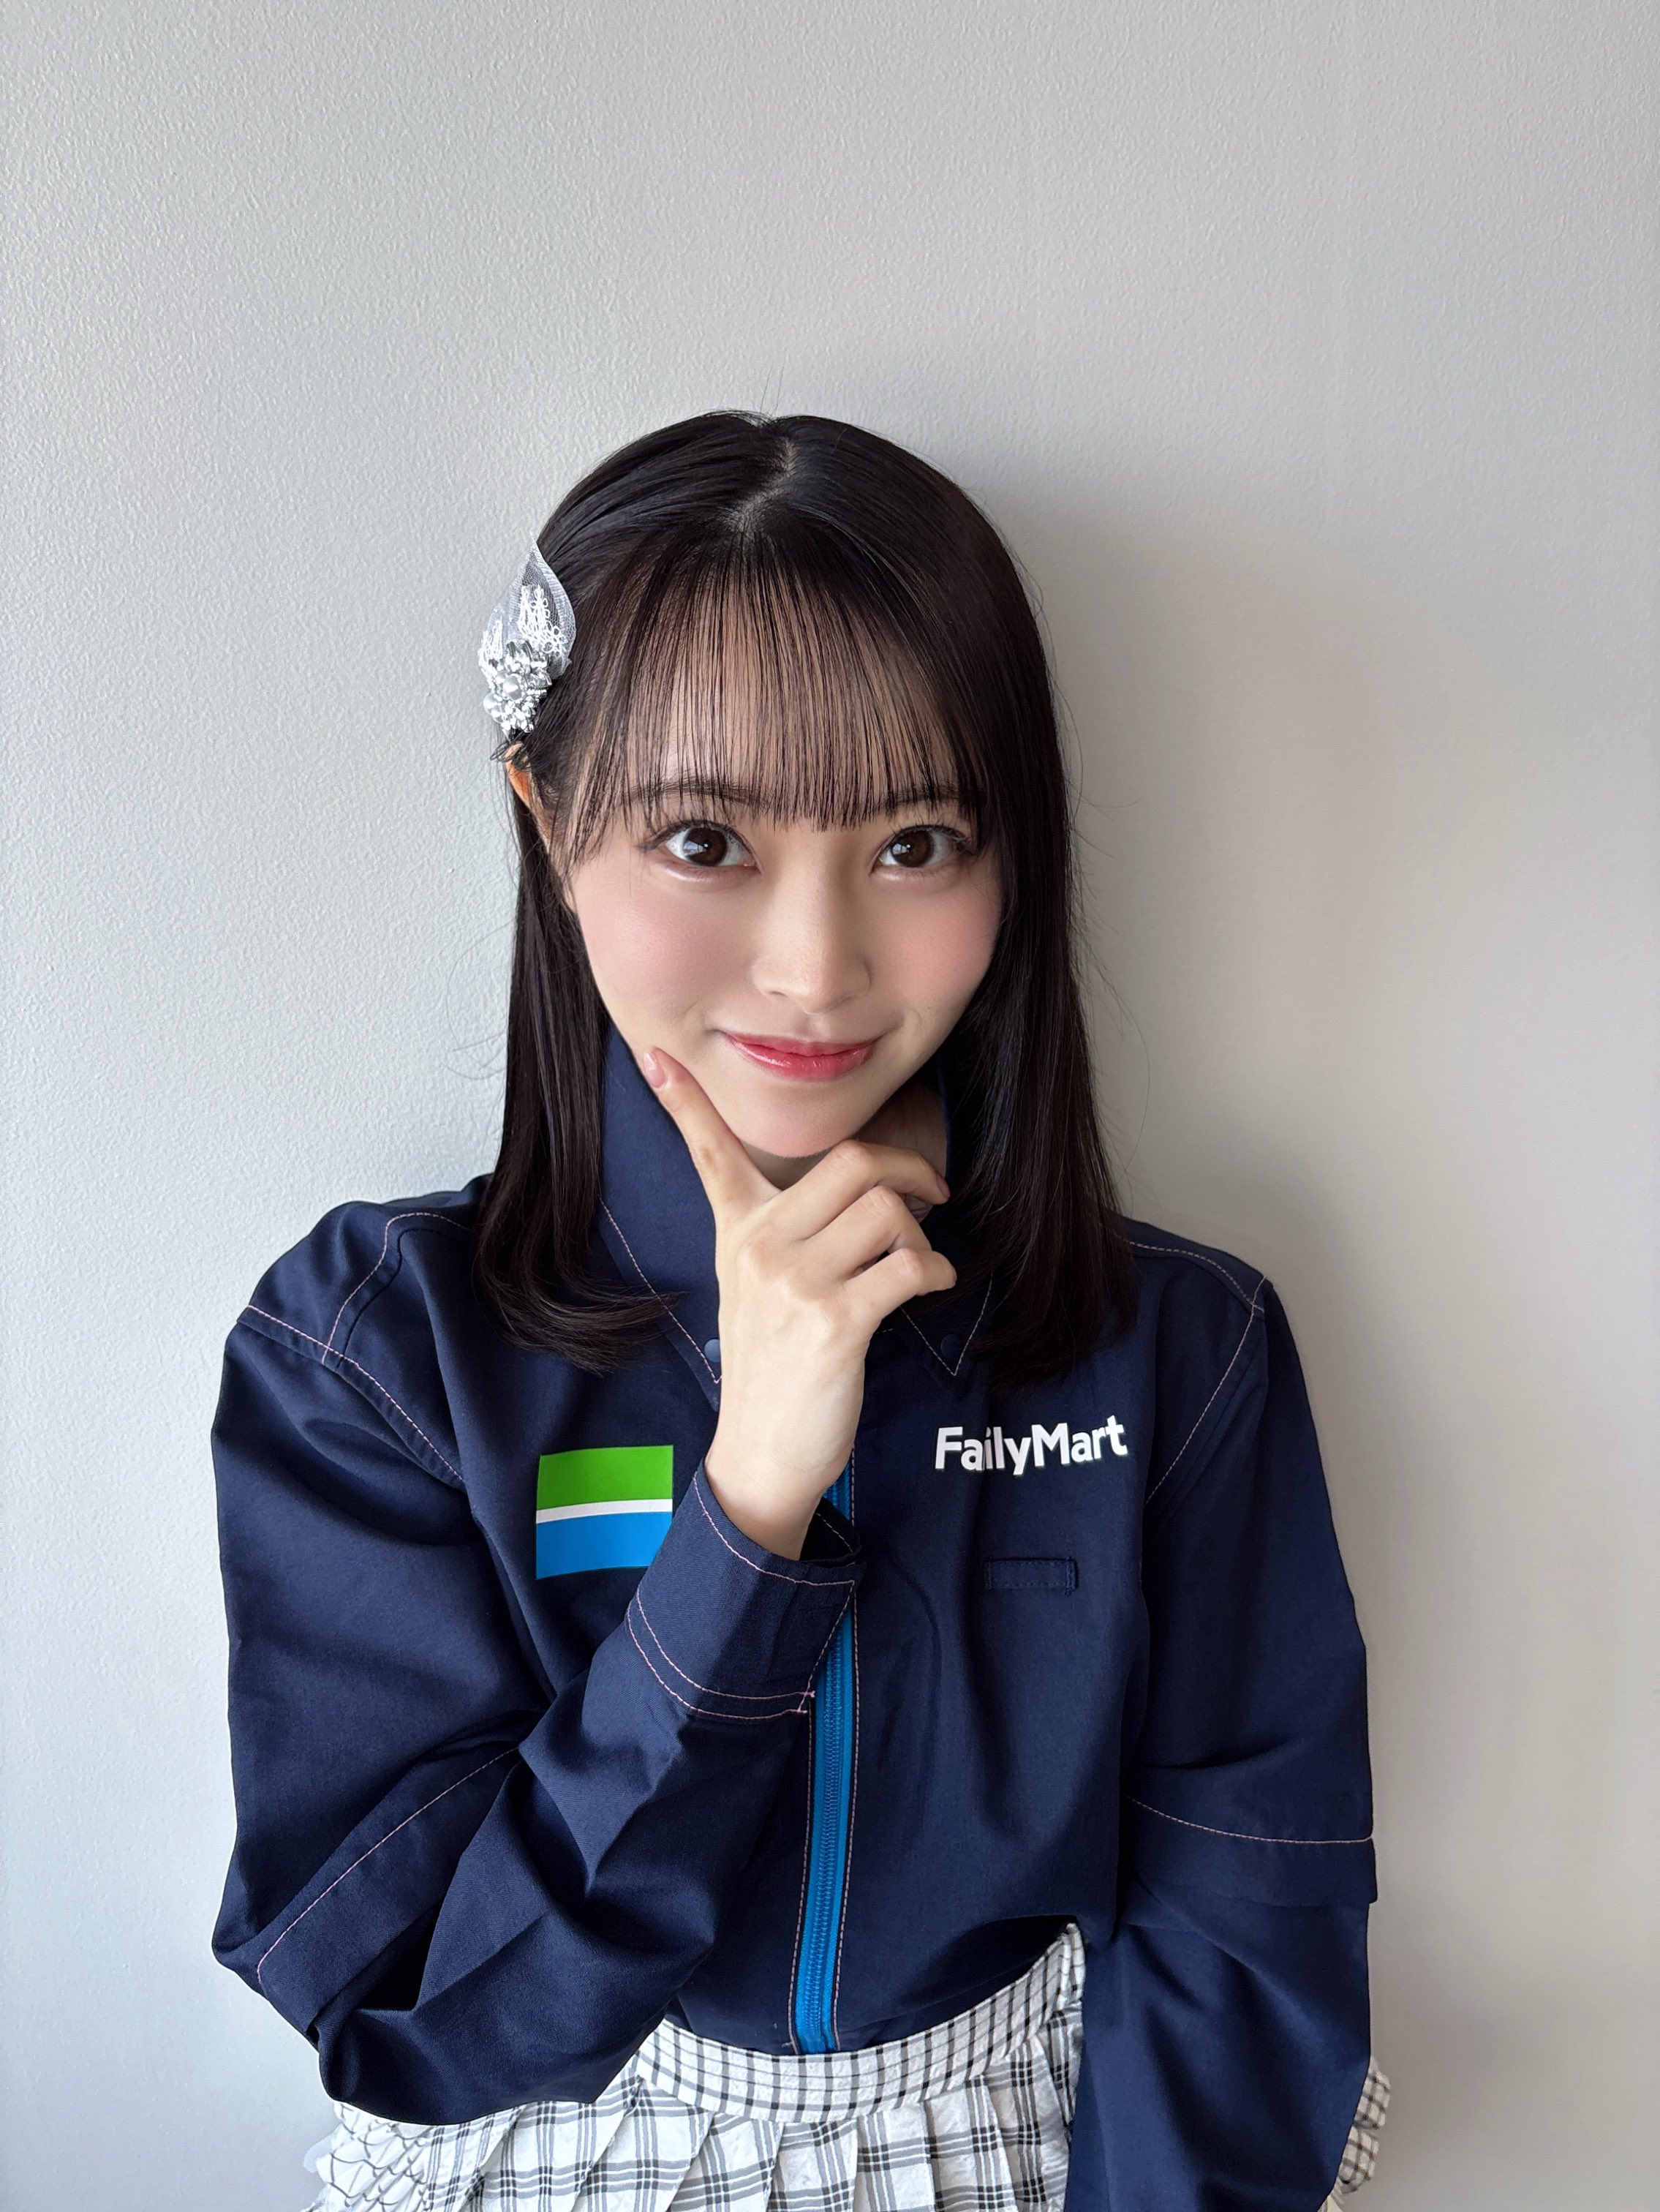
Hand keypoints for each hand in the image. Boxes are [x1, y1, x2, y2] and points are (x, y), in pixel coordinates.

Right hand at [642, 1049, 955, 1558]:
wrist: (761, 1453)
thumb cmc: (773, 1368)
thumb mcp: (755, 1288)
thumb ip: (784, 1234)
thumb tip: (856, 1194)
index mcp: (738, 1231)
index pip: (708, 1152)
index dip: (685, 1102)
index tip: (656, 1055)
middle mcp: (760, 1247)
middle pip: (852, 1162)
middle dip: (909, 1169)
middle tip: (932, 1195)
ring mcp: (794, 1284)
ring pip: (888, 1211)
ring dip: (923, 1234)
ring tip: (918, 1264)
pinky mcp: (834, 1323)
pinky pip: (907, 1266)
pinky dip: (936, 1272)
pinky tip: (933, 1287)